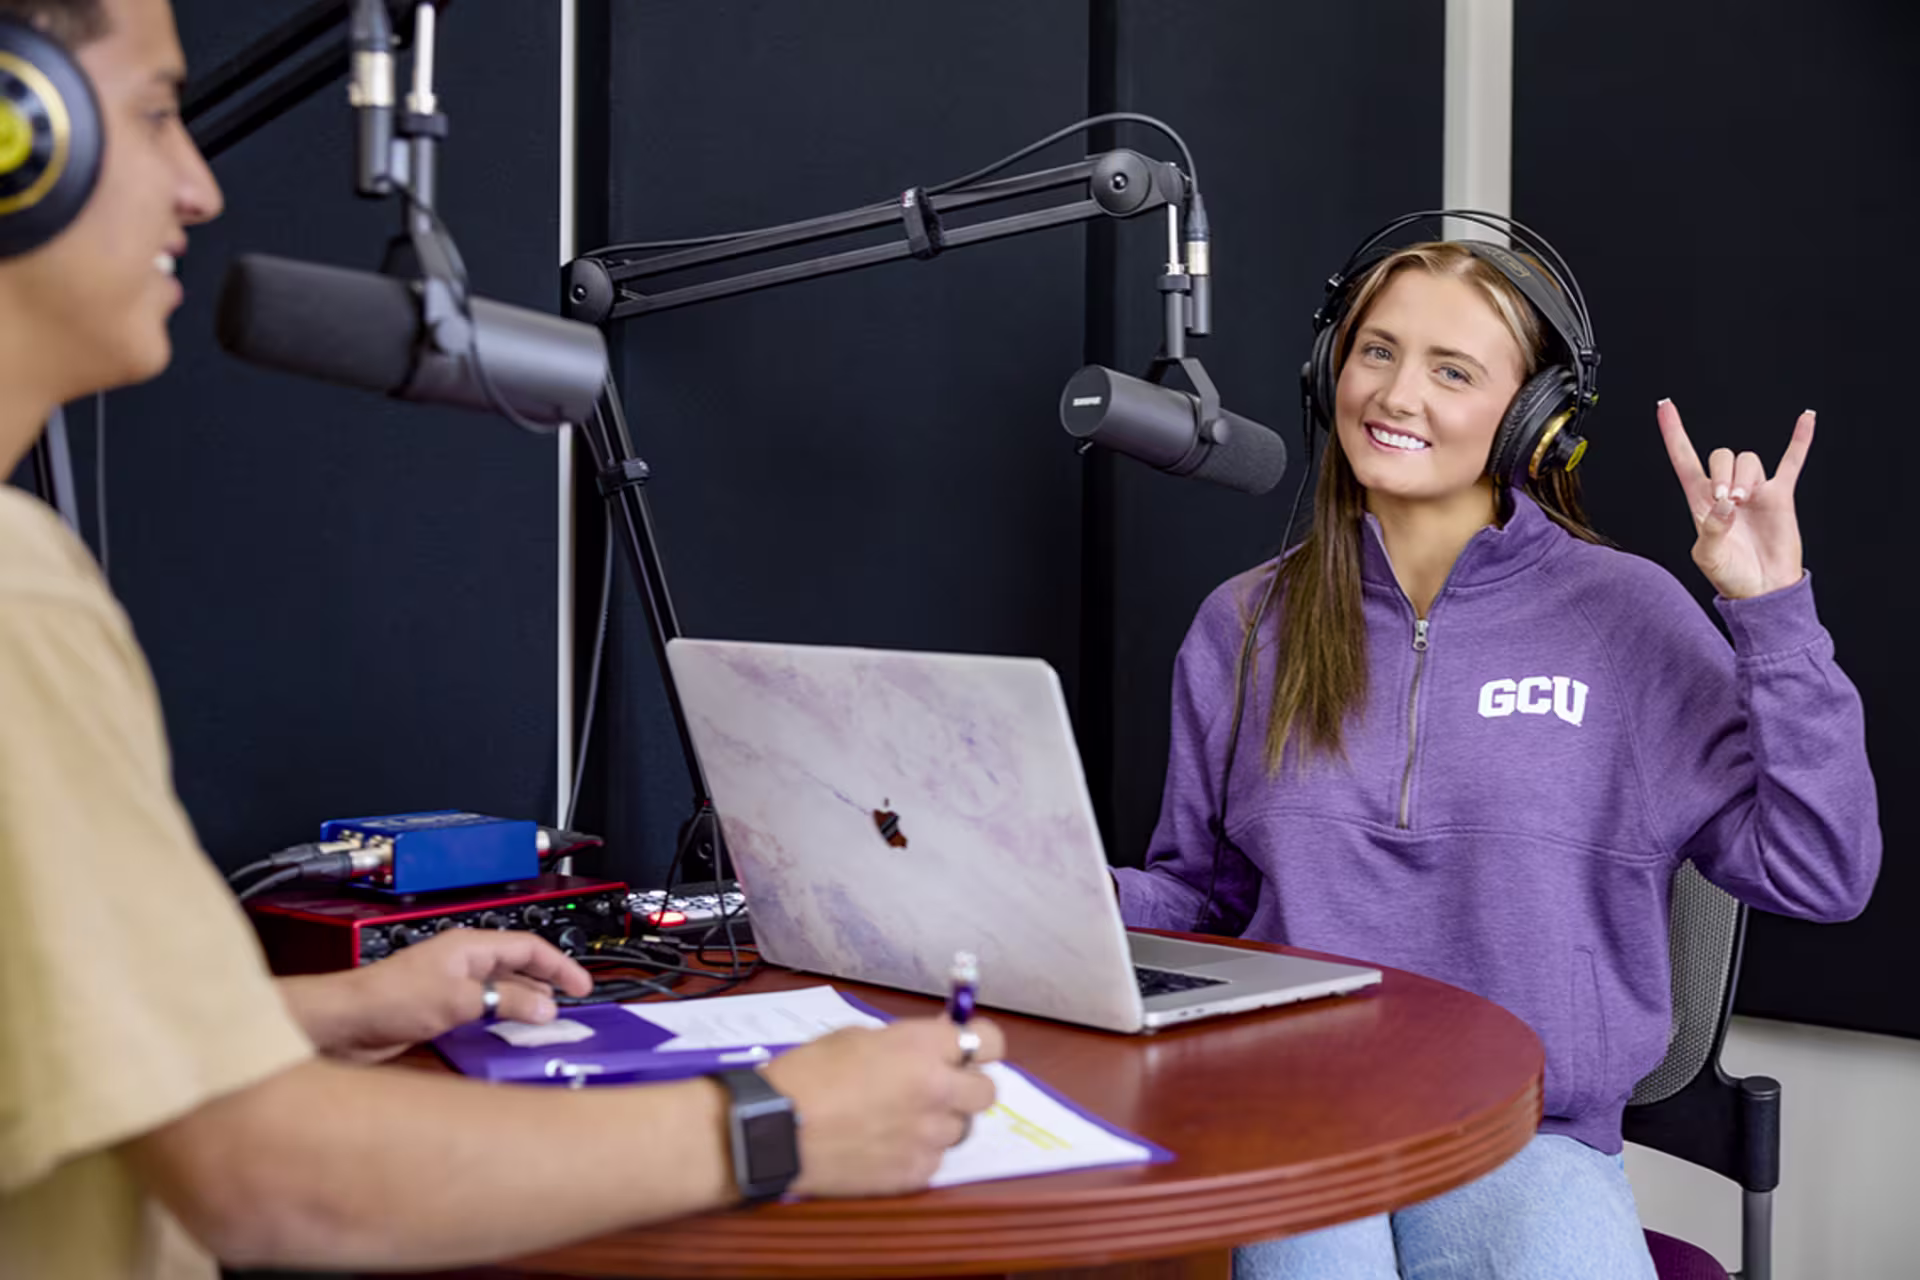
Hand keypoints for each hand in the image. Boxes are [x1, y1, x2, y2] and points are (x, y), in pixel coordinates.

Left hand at [279, 930, 593, 1063]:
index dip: (559, 964)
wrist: (345, 1023)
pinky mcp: (440, 1011)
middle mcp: (463, 964)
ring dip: (523, 1006)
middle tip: (568, 1006)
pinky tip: (507, 1036)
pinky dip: (501, 1021)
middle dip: (545, 985)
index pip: (529, 947)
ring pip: (501, 992)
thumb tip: (544, 1006)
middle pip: (517, 969)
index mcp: (470, 946)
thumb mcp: (459, 999)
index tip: (581, 985)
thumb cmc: (389, 998)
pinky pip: (483, 1012)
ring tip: (545, 1023)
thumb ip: (506, 1002)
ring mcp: (451, 987)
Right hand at [763, 1015, 1004, 1197]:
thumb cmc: (808, 1074)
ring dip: (940, 1122)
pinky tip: (884, 1145)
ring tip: (900, 1120)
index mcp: (924, 1048)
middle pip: (988, 1091)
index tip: (967, 1050)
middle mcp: (937, 1091)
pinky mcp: (915, 1173)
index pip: (990, 1041)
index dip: (980, 1045)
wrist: (776, 1128)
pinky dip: (917, 1153)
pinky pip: (934, 1160)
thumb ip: (907, 1043)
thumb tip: (936, 1046)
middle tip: (940, 1088)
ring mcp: (928, 1136)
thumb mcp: (859, 1037)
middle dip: (968, 1087)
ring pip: (961, 1129)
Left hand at [1657, 399, 1814, 599]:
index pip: (1683, 459)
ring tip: (1744, 502)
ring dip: (1746, 476)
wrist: (1762, 590)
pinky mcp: (1780, 496)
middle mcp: (1726, 490)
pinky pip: (1792, 460)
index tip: (1664, 406)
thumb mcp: (1708, 557)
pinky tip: (1806, 418)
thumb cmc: (1730, 576)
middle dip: (1723, 473)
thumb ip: (1711, 529)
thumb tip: (1724, 505)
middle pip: (1722, 455)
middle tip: (1727, 501)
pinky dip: (1800, 439)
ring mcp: (1754, 490)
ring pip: (1750, 459)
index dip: (1674, 433)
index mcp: (1700, 501)